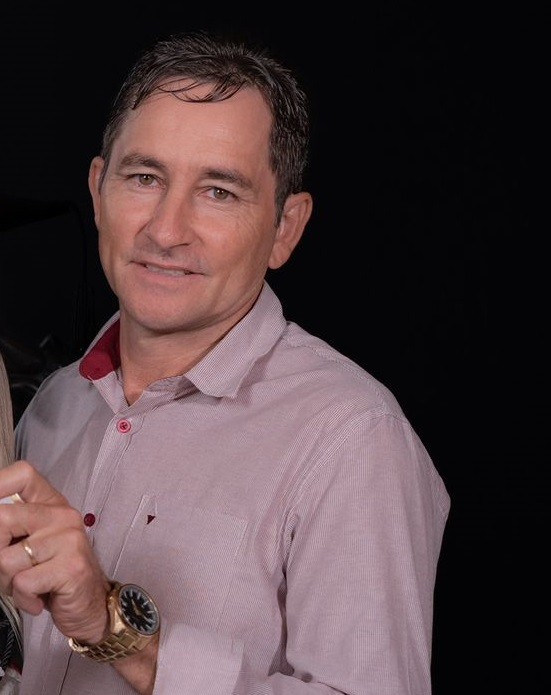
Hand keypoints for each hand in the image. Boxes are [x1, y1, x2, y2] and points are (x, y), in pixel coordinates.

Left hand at [0, 460, 110, 643]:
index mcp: (52, 504)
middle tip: (9, 570)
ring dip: (7, 582)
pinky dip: (23, 598)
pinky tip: (38, 599)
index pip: (23, 475)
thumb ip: (12, 528)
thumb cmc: (54, 574)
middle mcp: (62, 515)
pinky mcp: (71, 566)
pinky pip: (22, 582)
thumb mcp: (33, 543)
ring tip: (28, 586)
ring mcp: (68, 539)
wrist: (91, 605)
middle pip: (2, 519)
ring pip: (5, 558)